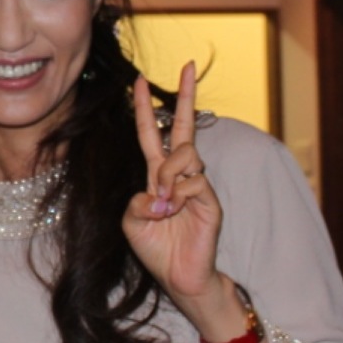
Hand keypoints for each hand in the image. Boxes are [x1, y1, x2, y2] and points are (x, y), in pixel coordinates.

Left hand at [122, 62, 223, 309]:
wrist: (179, 276)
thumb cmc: (156, 248)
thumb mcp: (131, 222)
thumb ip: (135, 202)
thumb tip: (156, 191)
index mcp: (156, 174)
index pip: (151, 133)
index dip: (145, 108)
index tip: (139, 80)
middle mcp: (178, 174)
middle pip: (183, 126)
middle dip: (186, 95)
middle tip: (189, 65)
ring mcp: (197, 184)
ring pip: (185, 154)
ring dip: (167, 175)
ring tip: (164, 203)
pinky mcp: (210, 200)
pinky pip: (194, 182)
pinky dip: (179, 195)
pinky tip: (175, 211)